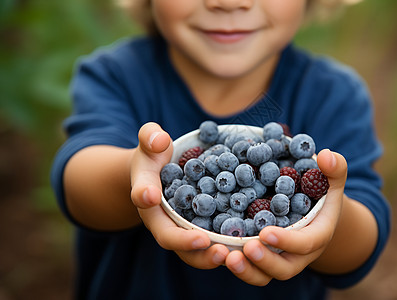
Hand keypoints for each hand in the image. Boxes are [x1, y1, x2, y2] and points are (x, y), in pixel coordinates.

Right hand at [130, 122, 228, 268]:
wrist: (159, 171)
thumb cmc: (154, 155)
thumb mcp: (149, 142)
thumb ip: (150, 136)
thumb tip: (160, 139)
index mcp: (148, 199)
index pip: (146, 203)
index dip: (150, 202)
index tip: (153, 198)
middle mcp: (163, 220)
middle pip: (172, 239)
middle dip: (191, 247)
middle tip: (216, 250)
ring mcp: (181, 228)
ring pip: (192, 251)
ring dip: (210, 257)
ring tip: (231, 257)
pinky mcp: (200, 230)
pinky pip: (210, 243)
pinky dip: (225, 249)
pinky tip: (244, 249)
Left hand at [224, 149, 346, 285]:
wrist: (313, 213)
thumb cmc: (322, 194)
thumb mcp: (332, 181)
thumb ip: (335, 169)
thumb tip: (326, 156)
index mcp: (317, 236)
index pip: (305, 244)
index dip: (287, 241)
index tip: (265, 232)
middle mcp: (297, 254)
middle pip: (283, 269)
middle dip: (265, 261)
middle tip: (246, 248)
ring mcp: (278, 259)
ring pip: (263, 274)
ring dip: (245, 270)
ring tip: (226, 257)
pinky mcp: (262, 257)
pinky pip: (248, 267)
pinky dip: (234, 263)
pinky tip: (216, 251)